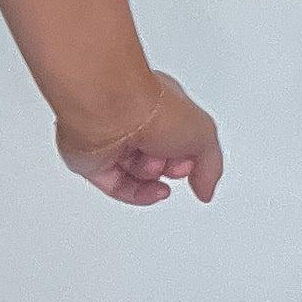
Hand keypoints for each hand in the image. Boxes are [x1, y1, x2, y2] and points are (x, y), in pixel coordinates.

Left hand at [54, 69, 222, 205]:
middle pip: (156, 159)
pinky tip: (154, 191)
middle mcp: (133, 122)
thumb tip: (205, 189)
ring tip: (155, 169)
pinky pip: (117, 186)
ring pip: (136, 175)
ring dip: (153, 181)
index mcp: (158, 107)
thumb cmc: (152, 108)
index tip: (193, 160)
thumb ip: (210, 166)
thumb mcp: (203, 134)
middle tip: (173, 162)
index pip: (175, 136)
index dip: (188, 154)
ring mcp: (111, 142)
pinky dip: (137, 194)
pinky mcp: (92, 160)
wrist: (111, 111)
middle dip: (170, 167)